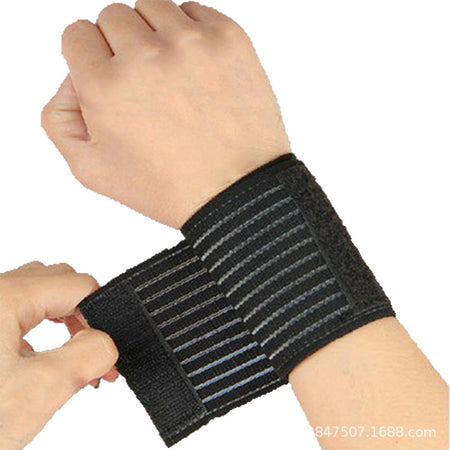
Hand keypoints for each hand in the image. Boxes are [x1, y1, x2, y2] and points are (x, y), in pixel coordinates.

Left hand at [0, 262, 118, 449]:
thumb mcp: (38, 393)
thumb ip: (89, 357)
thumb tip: (108, 342)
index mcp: (3, 298)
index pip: (79, 285)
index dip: (101, 316)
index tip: (107, 352)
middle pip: (56, 281)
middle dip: (82, 314)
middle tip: (92, 352)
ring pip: (36, 294)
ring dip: (61, 319)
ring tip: (68, 356)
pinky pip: (14, 311)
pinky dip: (37, 328)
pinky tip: (34, 361)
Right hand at [41, 0, 290, 228]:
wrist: (238, 191)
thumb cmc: (171, 187)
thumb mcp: (94, 171)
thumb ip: (59, 119)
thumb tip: (71, 78)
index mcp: (105, 87)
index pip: (77, 35)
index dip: (90, 58)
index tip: (110, 77)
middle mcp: (145, 56)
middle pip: (113, 17)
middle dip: (120, 47)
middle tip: (144, 84)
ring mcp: (191, 43)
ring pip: (152, 8)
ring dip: (154, 36)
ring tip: (170, 76)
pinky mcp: (229, 39)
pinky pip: (194, 12)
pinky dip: (190, 34)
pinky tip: (196, 71)